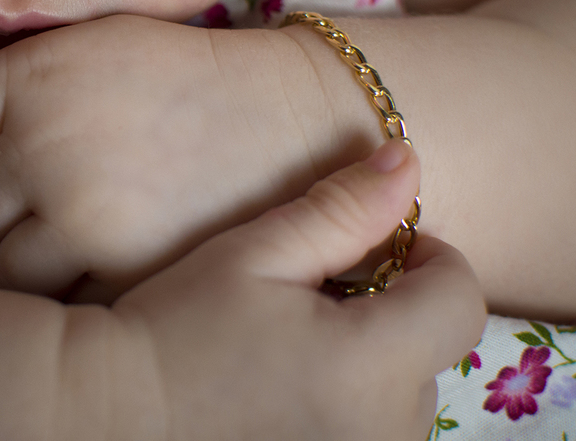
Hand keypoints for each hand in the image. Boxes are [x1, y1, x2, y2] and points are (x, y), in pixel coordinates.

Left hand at [0, 15, 362, 299]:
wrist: (295, 122)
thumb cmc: (183, 80)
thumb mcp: (89, 46)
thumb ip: (10, 83)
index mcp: (31, 77)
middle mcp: (44, 148)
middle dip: (11, 205)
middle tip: (69, 183)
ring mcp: (82, 223)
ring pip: (9, 271)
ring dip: (43, 257)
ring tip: (99, 222)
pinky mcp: (123, 281)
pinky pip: (65, 305)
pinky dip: (89, 288)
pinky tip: (130, 249)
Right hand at [108, 141, 485, 440]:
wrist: (114, 411)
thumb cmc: (178, 324)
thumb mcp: (255, 254)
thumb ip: (342, 211)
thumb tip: (409, 162)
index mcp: (372, 365)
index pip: (460, 299)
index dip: (428, 259)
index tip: (374, 250)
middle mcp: (388, 432)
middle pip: (433, 351)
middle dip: (389, 314)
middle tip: (311, 300)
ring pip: (406, 397)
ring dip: (372, 364)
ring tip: (293, 348)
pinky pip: (376, 432)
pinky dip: (351, 404)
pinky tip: (288, 388)